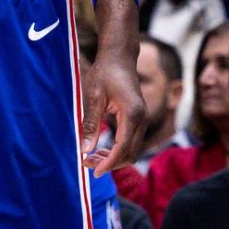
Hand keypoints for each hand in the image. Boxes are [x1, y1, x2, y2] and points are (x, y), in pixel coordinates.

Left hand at [80, 49, 145, 175]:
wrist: (119, 57)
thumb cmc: (105, 73)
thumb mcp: (93, 96)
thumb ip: (90, 123)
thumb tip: (84, 149)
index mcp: (133, 114)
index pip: (123, 149)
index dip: (108, 163)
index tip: (92, 171)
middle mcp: (142, 119)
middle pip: (130, 154)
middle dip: (110, 163)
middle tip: (86, 163)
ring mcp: (143, 120)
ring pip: (132, 150)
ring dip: (113, 158)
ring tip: (91, 158)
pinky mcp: (139, 119)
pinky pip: (131, 142)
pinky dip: (118, 150)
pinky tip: (101, 150)